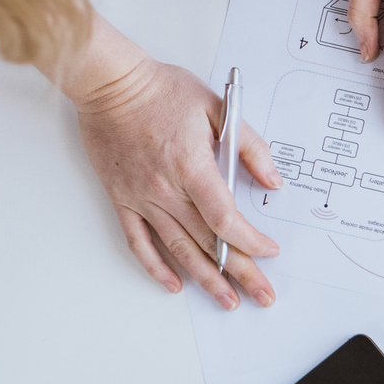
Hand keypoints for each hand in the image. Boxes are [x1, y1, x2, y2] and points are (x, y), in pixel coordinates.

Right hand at [73, 56, 282, 308]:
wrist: (109, 82)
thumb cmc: (162, 90)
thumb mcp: (219, 108)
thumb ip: (250, 147)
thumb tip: (273, 182)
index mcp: (192, 167)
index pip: (225, 219)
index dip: (251, 242)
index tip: (271, 252)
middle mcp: (165, 189)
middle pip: (208, 242)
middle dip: (241, 273)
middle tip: (264, 297)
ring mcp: (141, 198)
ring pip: (178, 248)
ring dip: (206, 279)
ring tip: (228, 302)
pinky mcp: (121, 199)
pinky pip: (138, 241)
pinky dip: (156, 267)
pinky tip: (175, 284)